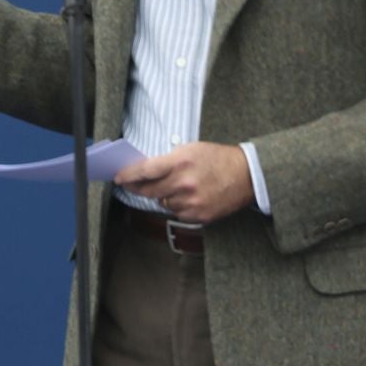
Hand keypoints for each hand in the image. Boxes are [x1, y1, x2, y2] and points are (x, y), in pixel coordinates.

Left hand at [116, 143, 254, 223]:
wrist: (246, 175)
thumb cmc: (217, 158)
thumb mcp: (190, 149)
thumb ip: (167, 160)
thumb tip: (144, 171)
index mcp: (180, 162)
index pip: (145, 171)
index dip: (128, 176)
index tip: (118, 178)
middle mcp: (184, 183)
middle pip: (149, 191)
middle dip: (138, 188)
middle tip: (131, 185)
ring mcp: (191, 202)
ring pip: (163, 203)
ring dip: (163, 196)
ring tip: (177, 186)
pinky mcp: (199, 215)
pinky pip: (177, 213)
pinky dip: (177, 205)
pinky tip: (188, 196)